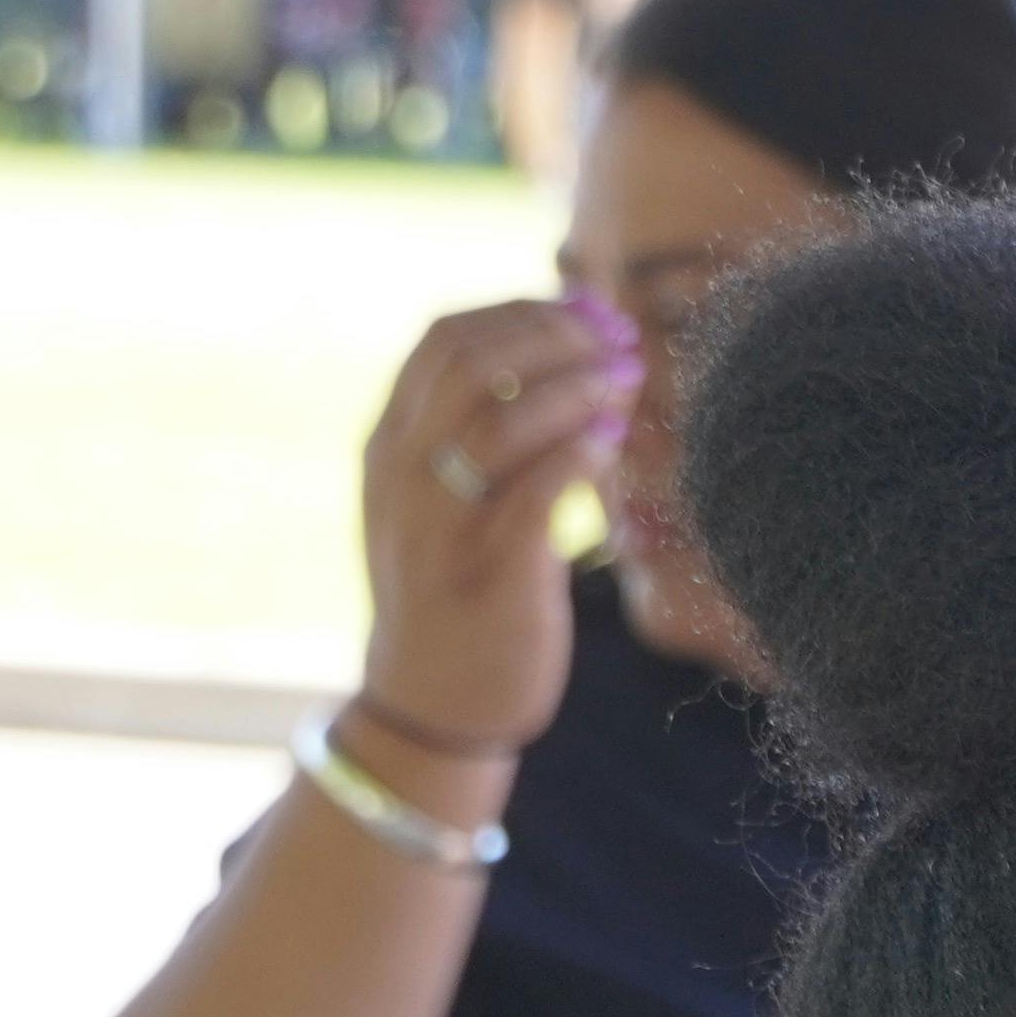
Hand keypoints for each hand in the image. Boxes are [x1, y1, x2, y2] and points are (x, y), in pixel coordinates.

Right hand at [356, 294, 636, 762]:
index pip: (443, 339)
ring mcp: (439, 524)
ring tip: (625, 380)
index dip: (518, 311)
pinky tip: (612, 441)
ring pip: (497, 420)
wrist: (432, 705)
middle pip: (467, 361)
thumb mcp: (448, 500)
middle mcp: (402, 473)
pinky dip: (577, 454)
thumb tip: (564, 365)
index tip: (583, 311)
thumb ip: (485, 437)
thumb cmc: (459, 593)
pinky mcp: (486, 574)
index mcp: (390, 443)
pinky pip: (531, 494)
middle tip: (615, 339)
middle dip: (549, 336)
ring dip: (572, 387)